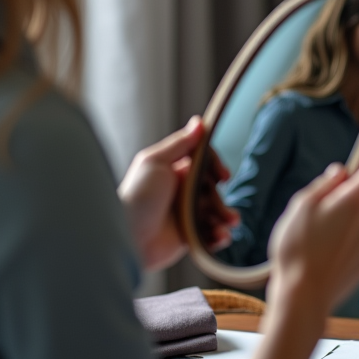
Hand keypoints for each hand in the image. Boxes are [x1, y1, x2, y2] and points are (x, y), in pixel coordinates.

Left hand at [117, 116, 238, 272]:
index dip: (216, 166)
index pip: (204, 163)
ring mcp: (186, 214)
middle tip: (218, 205)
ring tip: (229, 222)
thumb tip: (199, 121)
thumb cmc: (137, 196)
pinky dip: (219, 235)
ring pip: (215, 211)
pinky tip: (220, 235)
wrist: (128, 236)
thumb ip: (179, 143)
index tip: (222, 175)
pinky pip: (211, 234)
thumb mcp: (155, 162)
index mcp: (174, 171)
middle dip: (220, 196)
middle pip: (213, 189)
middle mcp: (181, 191)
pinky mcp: (188, 236)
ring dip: (225, 216)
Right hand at [265, 145, 358, 320]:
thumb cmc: (298, 248)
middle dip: (352, 189)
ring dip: (350, 213)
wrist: (304, 295)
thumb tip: (342, 172)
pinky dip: (350, 232)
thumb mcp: (302, 204)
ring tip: (320, 229)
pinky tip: (327, 247)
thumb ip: (326, 183)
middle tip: (323, 201)